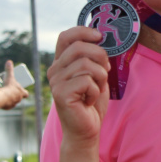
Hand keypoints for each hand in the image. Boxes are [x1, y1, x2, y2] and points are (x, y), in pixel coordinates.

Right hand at [0, 60, 29, 109]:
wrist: (1, 97)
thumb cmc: (8, 87)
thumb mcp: (9, 77)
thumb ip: (9, 69)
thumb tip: (9, 61)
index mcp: (21, 93)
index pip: (26, 93)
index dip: (24, 92)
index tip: (21, 90)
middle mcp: (19, 99)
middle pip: (19, 98)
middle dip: (16, 95)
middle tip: (11, 91)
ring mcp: (13, 104)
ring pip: (13, 102)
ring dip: (11, 99)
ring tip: (6, 95)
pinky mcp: (7, 107)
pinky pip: (7, 105)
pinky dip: (5, 103)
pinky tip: (3, 101)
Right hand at [47, 27, 110, 144]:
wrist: (86, 130)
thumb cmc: (91, 103)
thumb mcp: (95, 76)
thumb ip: (94, 59)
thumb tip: (103, 39)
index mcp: (61, 63)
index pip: (66, 36)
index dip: (83, 31)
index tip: (99, 36)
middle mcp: (55, 70)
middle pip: (79, 47)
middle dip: (100, 56)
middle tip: (105, 71)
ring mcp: (56, 82)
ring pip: (86, 64)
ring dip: (100, 77)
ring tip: (96, 89)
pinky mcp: (61, 93)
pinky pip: (87, 81)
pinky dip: (95, 91)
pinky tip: (89, 101)